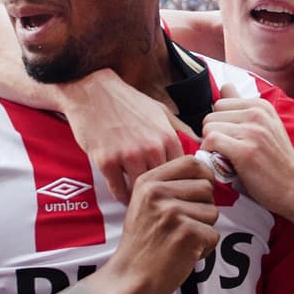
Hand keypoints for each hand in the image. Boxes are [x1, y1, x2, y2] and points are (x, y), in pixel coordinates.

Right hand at [57, 69, 193, 202]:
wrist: (91, 91)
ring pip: (140, 189)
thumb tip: (202, 144)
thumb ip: (180, 129)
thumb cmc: (126, 101)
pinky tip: (124, 196)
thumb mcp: (160, 110)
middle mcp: (150, 148)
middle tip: (160, 201)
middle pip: (163, 184)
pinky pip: (117, 189)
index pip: (182, 172)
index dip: (179, 182)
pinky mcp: (106, 161)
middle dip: (162, 193)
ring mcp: (127, 155)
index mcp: (166, 137)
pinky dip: (121, 196)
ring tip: (142, 201)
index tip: (174, 189)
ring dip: (141, 196)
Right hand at [105, 156, 219, 293]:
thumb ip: (170, 186)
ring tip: (179, 241)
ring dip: (203, 230)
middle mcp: (158, 193)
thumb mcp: (145, 204)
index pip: (192, 162)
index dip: (203, 177)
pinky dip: (204, 249)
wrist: (129, 278)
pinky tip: (183, 254)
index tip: (196, 196)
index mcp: (148, 181)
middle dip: (202, 209)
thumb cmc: (142, 243)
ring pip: (213, 212)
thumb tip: (208, 172)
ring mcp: (172, 212)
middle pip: (207, 188)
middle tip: (180, 227)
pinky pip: (213, 235)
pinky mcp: (186, 233)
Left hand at [200, 84, 293, 212]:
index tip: (231, 140)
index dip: (220, 125)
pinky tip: (222, 164)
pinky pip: (210, 142)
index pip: (220, 104)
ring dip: (211, 147)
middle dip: (213, 135)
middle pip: (210, 116)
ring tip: (227, 159)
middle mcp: (257, 114)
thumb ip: (242, 107)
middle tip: (227, 152)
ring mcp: (253, 131)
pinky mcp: (245, 151)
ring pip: (208, 129)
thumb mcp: (264, 127)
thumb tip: (224, 85)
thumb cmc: (277, 161)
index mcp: (261, 106)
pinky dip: (209, 155)